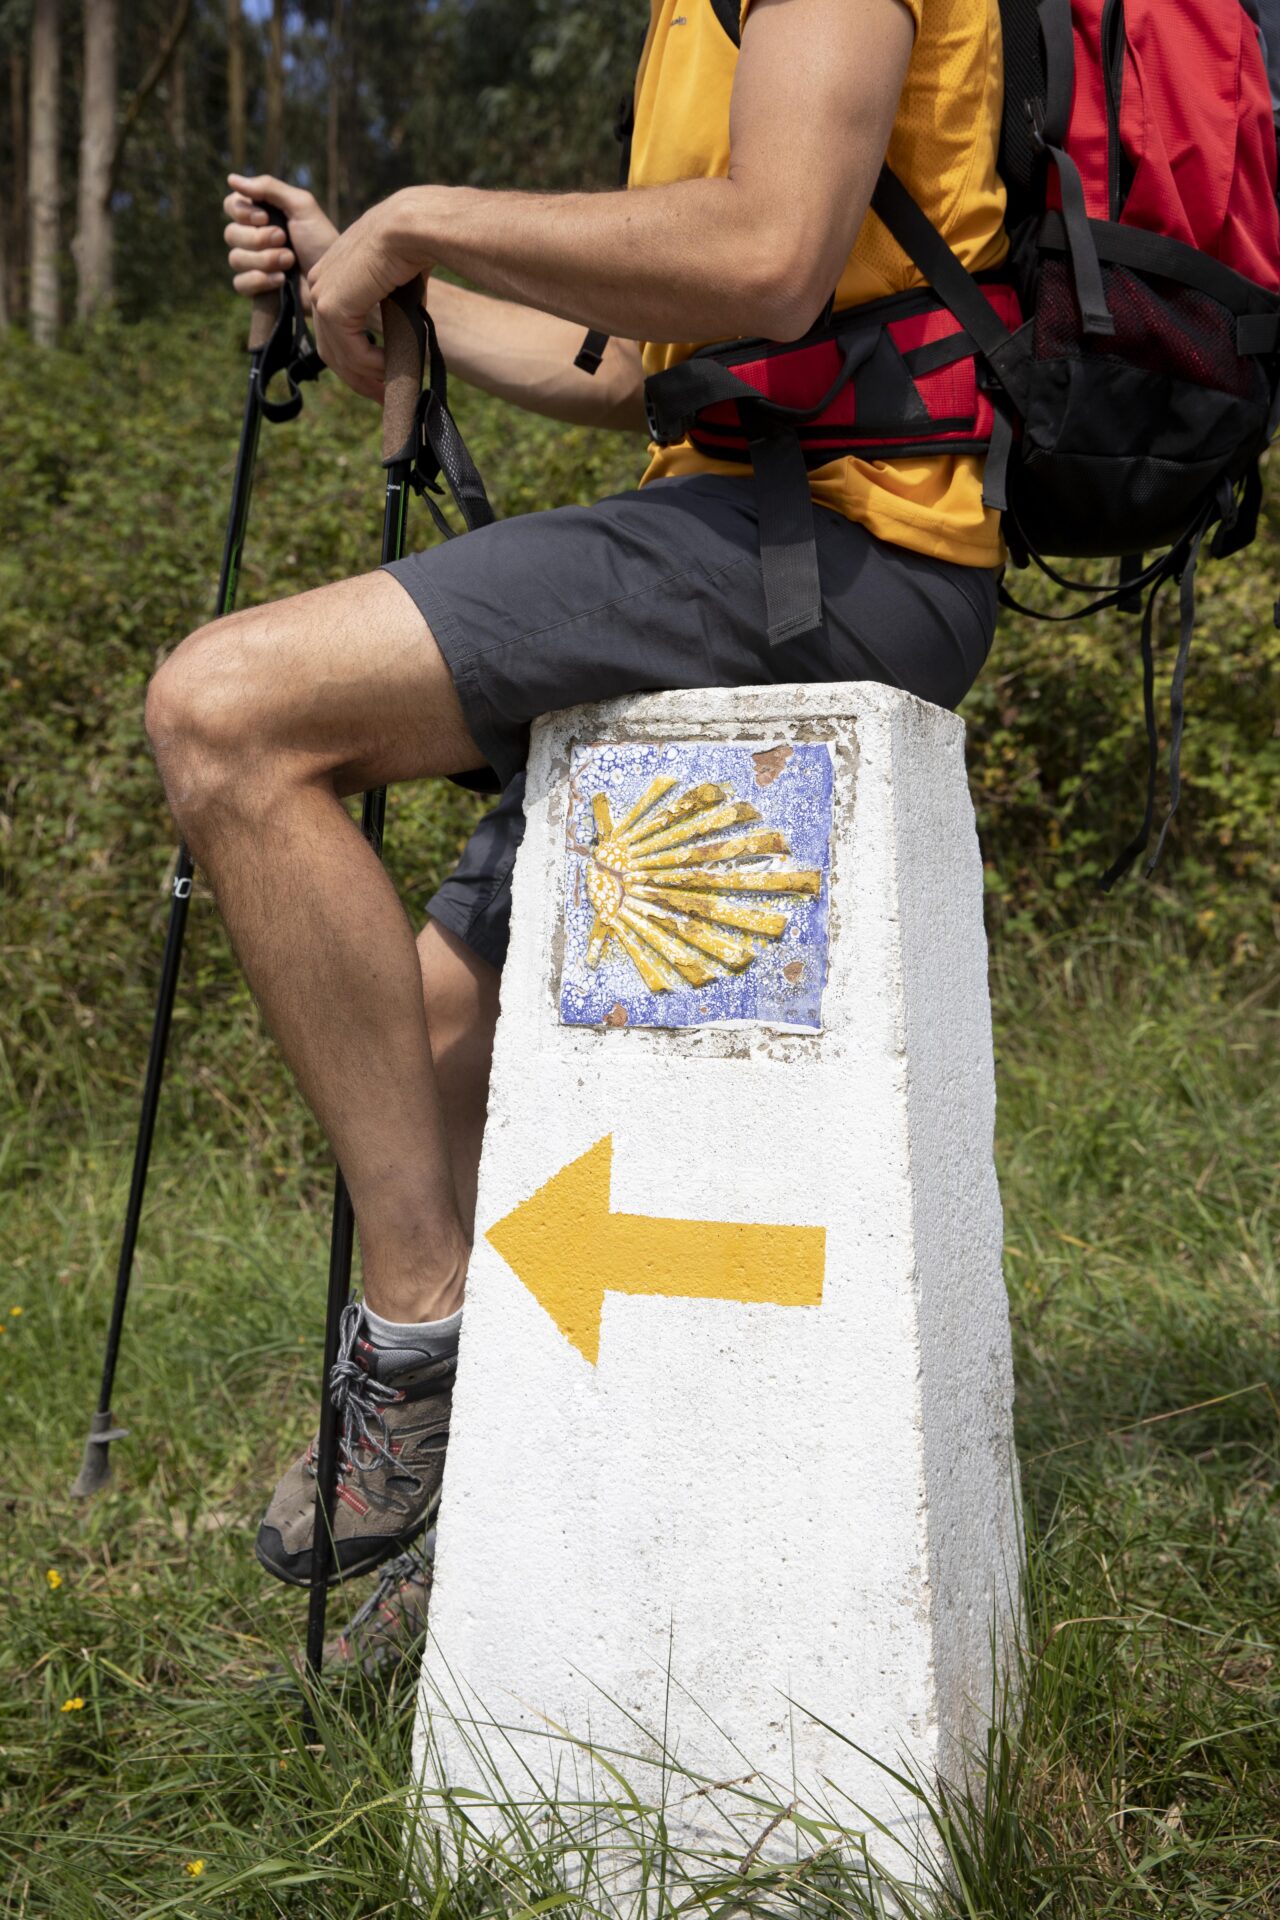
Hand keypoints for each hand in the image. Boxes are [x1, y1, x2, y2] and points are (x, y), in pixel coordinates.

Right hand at [222, 174, 338, 302]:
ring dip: (263, 260)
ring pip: (235, 259)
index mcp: (262, 215)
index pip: (231, 206)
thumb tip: (231, 179)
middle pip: (231, 234)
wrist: (338, 281)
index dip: (242, 212)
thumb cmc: (322, 241)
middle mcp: (254, 238)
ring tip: (289, 261)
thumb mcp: (302, 207)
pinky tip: (280, 280)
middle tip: (284, 240)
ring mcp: (255, 265)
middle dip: (257, 239)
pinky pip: (240, 284)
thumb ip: (269, 188)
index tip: (264, 218)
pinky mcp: (259, 290)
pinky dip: (259, 281)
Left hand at [307, 191, 434, 402]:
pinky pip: (351, 352)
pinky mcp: (333, 307)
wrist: (412, 226)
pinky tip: (391, 368)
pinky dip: (371, 366)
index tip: (378, 378)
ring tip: (390, 388)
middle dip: (356, 377)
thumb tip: (404, 332)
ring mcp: (322, 295)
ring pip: (339, 355)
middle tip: (382, 397)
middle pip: (331, 347)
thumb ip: (390, 307)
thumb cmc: (412, 245)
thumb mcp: (395, 282)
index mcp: (331, 273)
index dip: (355, 358)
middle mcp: (319, 282)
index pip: (333, 328)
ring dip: (366, 377)